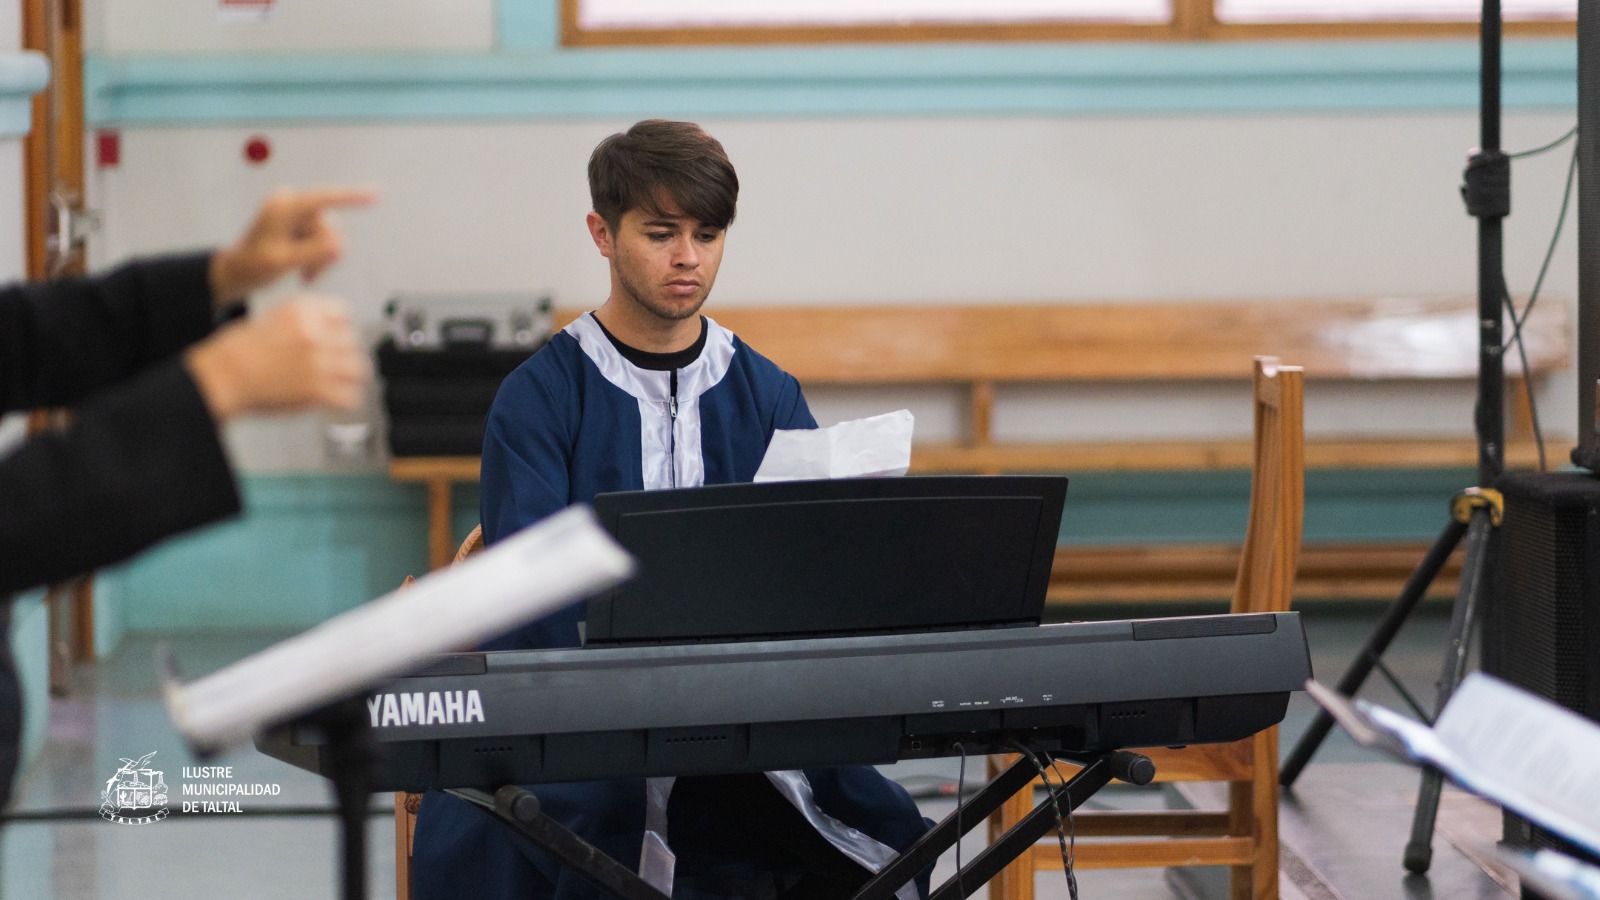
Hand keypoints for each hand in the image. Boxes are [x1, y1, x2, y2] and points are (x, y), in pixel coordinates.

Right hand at [184, 296, 369, 421]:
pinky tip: (337, 401)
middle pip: (353, 342)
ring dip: (350, 377)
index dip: (341, 329)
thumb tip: (328, 332)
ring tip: (342, 383)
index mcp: (303, 311)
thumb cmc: (237, 351)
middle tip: (339, 365)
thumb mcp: (273, 319)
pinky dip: (346, 401)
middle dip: (346, 354)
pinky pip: (350, 397)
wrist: (222, 376)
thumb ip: (304, 323)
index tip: (339, 339)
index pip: (343, 314)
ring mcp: (319, 362)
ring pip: (358, 369)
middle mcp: (315, 334)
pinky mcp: (318, 390)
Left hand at [207, 188, 376, 302]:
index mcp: (284, 207)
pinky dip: (318, 258)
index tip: (375, 194)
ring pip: (330, 237)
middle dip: (324, 254)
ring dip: (320, 260)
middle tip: (308, 275)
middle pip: (330, 227)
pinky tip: (304, 269)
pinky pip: (324, 241)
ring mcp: (297, 215)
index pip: (323, 198)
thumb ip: (312, 252)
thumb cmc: (252, 266)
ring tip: (304, 274)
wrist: (237, 273)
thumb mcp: (282, 261)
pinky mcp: (301, 225)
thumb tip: (339, 246)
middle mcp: (292, 205)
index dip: (352, 197)